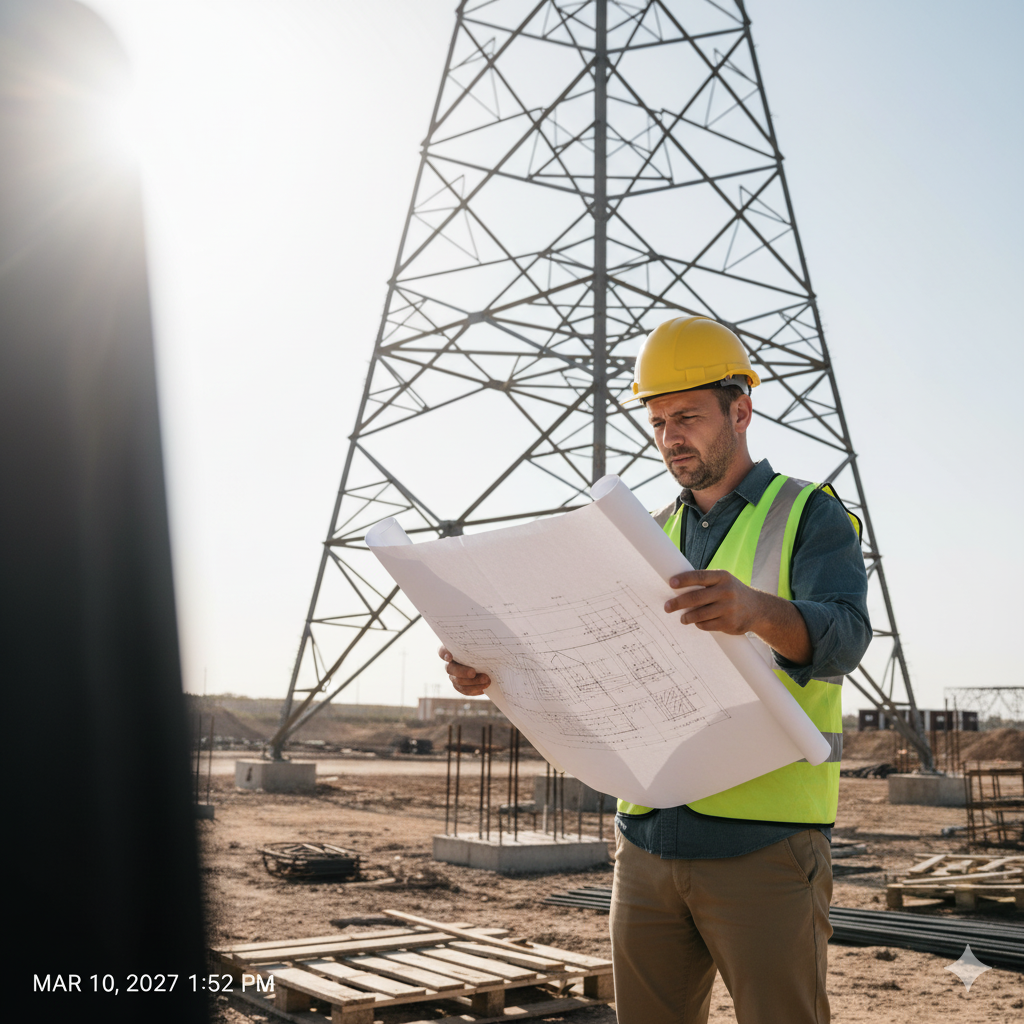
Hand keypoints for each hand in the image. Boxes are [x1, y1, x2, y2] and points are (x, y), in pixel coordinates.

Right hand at [439, 645, 490, 695]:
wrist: (490, 664)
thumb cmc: (485, 651)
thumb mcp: (484, 646)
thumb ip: (481, 646)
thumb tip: (489, 647)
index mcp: (453, 651)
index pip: (442, 651)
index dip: (444, 654)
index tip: (450, 656)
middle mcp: (450, 664)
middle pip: (451, 669)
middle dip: (462, 672)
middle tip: (473, 673)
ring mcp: (454, 676)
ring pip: (458, 682)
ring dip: (473, 683)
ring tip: (487, 681)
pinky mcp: (460, 686)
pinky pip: (465, 690)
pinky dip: (475, 690)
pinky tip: (484, 688)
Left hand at [664, 570, 811, 665]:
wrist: (757, 609)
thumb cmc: (731, 592)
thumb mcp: (722, 581)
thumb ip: (704, 583)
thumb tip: (675, 587)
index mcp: (722, 577)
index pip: (699, 576)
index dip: (684, 580)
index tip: (671, 583)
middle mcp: (726, 591)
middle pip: (696, 598)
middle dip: (678, 603)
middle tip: (667, 607)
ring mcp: (729, 608)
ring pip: (699, 614)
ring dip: (687, 617)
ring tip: (682, 618)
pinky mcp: (729, 623)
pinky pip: (706, 625)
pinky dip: (699, 624)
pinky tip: (698, 623)